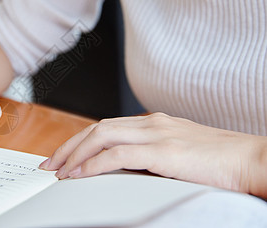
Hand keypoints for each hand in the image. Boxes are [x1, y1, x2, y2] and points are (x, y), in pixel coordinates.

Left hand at [40, 113, 266, 195]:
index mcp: (153, 122)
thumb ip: (151, 154)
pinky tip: (80, 174)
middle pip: (96, 128)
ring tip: (59, 171)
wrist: (251, 159)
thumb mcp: (178, 152)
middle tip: (51, 164)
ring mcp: (156, 134)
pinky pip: (117, 155)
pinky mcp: (163, 151)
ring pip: (101, 137)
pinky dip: (94, 164)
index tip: (64, 156)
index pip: (106, 127)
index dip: (80, 140)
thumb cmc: (218, 160)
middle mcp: (150, 123)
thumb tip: (125, 168)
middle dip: (69, 146)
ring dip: (75, 154)